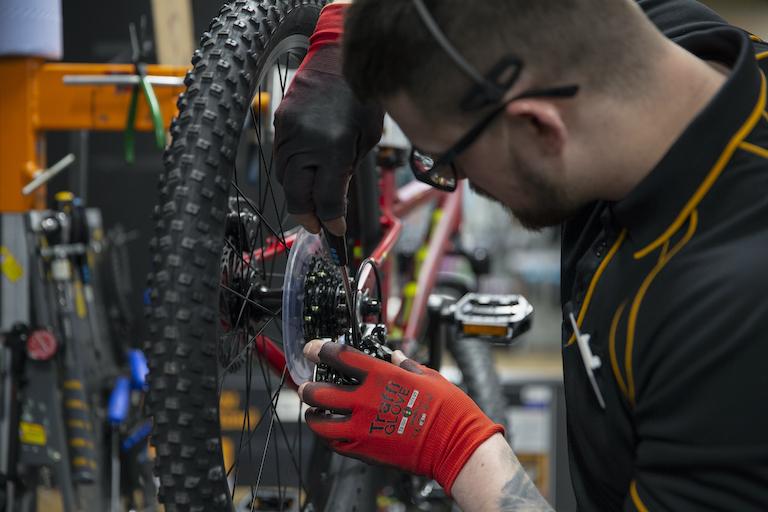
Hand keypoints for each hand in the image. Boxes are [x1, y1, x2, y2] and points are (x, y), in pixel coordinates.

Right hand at [274, 4, 383, 235]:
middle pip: (297, 196)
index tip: (337, 232)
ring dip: (299, 195)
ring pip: (285, 180)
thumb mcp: (366, 139)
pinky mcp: (279, 123)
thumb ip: (348, 173)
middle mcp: (306, 142)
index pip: (326, 200)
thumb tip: (337, 204)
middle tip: (319, 226)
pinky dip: (292, 172)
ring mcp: (288, 132)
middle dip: (307, 216)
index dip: (332, 222)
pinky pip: (281, 158)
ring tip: (314, 200)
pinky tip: (307, 173)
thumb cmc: (361, 95)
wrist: (338, 56)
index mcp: (334, 147)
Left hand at [298, 340, 504, 494]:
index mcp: (382, 377)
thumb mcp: (429, 377)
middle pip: (319, 392)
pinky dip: (328, 436)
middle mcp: (366, 401)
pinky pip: (335, 444)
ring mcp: (363, 428)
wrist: (456, 446)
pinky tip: (333, 431)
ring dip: (312, 415)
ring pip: (320, 422)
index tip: (313, 349)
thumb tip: (395, 357)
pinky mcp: (366, 450)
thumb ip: (406, 365)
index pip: (339, 357)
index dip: (320, 350)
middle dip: (308, 386)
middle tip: (308, 384)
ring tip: (314, 411)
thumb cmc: (449, 411)